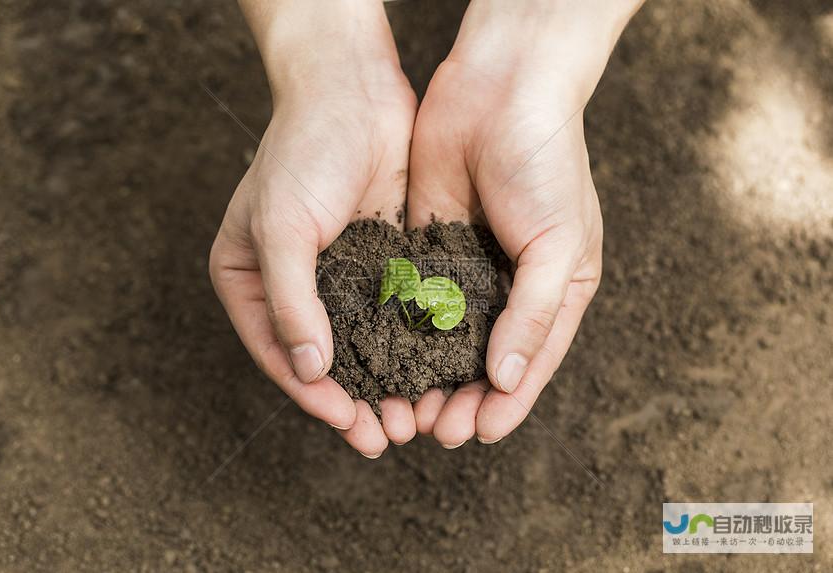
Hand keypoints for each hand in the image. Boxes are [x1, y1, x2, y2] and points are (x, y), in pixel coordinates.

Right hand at [210, 0, 416, 456]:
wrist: (353, 91)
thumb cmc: (302, 152)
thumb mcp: (281, 227)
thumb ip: (290, 301)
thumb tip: (308, 369)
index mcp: (248, 280)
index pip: (279, 352)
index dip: (312, 394)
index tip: (347, 423)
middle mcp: (292, 284)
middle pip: (322, 358)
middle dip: (354, 400)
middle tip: (385, 438)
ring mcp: (338, 274)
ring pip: (363, 344)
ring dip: (387, 381)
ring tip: (413, 418)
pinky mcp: (379, 261)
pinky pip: (394, 314)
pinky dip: (410, 345)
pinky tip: (433, 372)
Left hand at [406, 0, 640, 446]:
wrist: (500, 90)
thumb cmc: (546, 164)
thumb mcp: (559, 245)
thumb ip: (535, 314)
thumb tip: (509, 379)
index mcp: (556, 290)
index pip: (531, 361)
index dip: (506, 402)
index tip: (476, 433)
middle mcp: (511, 286)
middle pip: (483, 359)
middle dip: (460, 397)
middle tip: (432, 430)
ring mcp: (467, 268)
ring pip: (443, 338)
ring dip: (426, 374)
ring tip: (402, 408)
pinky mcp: (427, 247)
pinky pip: (414, 299)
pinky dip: (401, 332)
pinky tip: (381, 359)